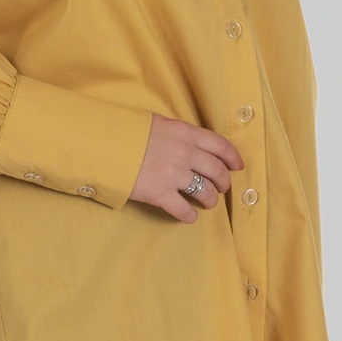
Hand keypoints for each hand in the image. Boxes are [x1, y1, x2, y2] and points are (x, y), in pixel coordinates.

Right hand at [129, 114, 244, 222]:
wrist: (104, 145)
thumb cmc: (128, 132)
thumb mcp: (159, 124)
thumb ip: (179, 134)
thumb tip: (193, 145)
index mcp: (186, 133)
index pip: (220, 145)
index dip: (233, 158)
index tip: (238, 166)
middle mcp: (185, 153)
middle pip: (217, 172)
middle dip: (224, 183)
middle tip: (222, 188)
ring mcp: (173, 175)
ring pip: (206, 193)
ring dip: (211, 200)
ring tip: (207, 202)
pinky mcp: (160, 194)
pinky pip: (184, 210)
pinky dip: (190, 216)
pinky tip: (190, 216)